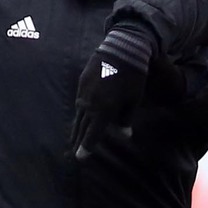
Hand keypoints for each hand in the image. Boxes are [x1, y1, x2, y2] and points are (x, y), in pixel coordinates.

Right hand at [71, 28, 155, 158]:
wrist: (122, 49)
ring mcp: (83, 92)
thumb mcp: (134, 100)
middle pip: (81, 127)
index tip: (80, 158)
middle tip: (72, 153)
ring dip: (76, 128)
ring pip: (78, 115)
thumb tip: (124, 134)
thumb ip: (126, 118)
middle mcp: (89, 104)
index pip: (92, 134)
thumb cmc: (133, 76)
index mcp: (103, 111)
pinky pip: (79, 102)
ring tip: (73, 138)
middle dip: (77, 141)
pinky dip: (79, 112)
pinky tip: (80, 116)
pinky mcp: (81, 82)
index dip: (86, 147)